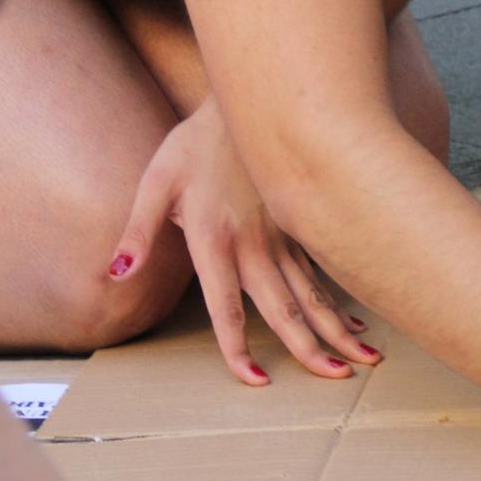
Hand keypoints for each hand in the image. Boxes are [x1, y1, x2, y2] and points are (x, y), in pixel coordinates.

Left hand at [109, 99, 377, 384]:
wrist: (247, 101)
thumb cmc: (194, 143)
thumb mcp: (156, 180)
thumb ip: (138, 231)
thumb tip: (116, 273)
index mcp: (215, 239)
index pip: (227, 306)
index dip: (238, 346)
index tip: (255, 379)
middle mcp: (254, 244)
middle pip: (285, 307)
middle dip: (312, 348)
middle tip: (337, 379)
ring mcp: (282, 235)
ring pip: (312, 292)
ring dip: (337, 329)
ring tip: (364, 360)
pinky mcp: (296, 225)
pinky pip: (320, 272)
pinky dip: (338, 301)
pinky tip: (355, 324)